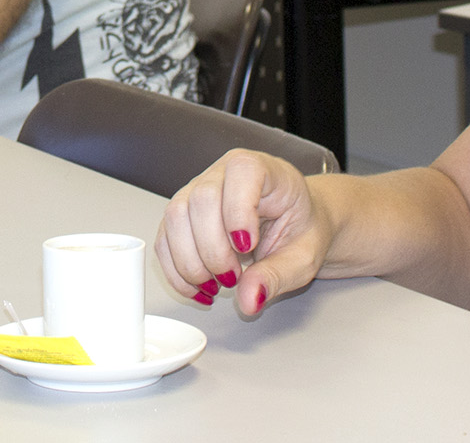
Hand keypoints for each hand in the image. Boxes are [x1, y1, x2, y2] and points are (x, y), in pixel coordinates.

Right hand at [155, 150, 330, 318]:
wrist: (293, 224)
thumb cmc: (300, 228)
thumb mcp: (304, 256)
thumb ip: (277, 276)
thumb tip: (249, 299)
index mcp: (261, 169)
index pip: (241, 173)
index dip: (238, 212)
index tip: (247, 248)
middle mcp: (223, 173)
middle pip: (201, 200)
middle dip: (213, 249)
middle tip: (233, 277)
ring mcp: (197, 190)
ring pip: (175, 218)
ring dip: (190, 262)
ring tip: (216, 286)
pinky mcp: (182, 214)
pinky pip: (165, 239)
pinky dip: (177, 270)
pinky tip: (198, 287)